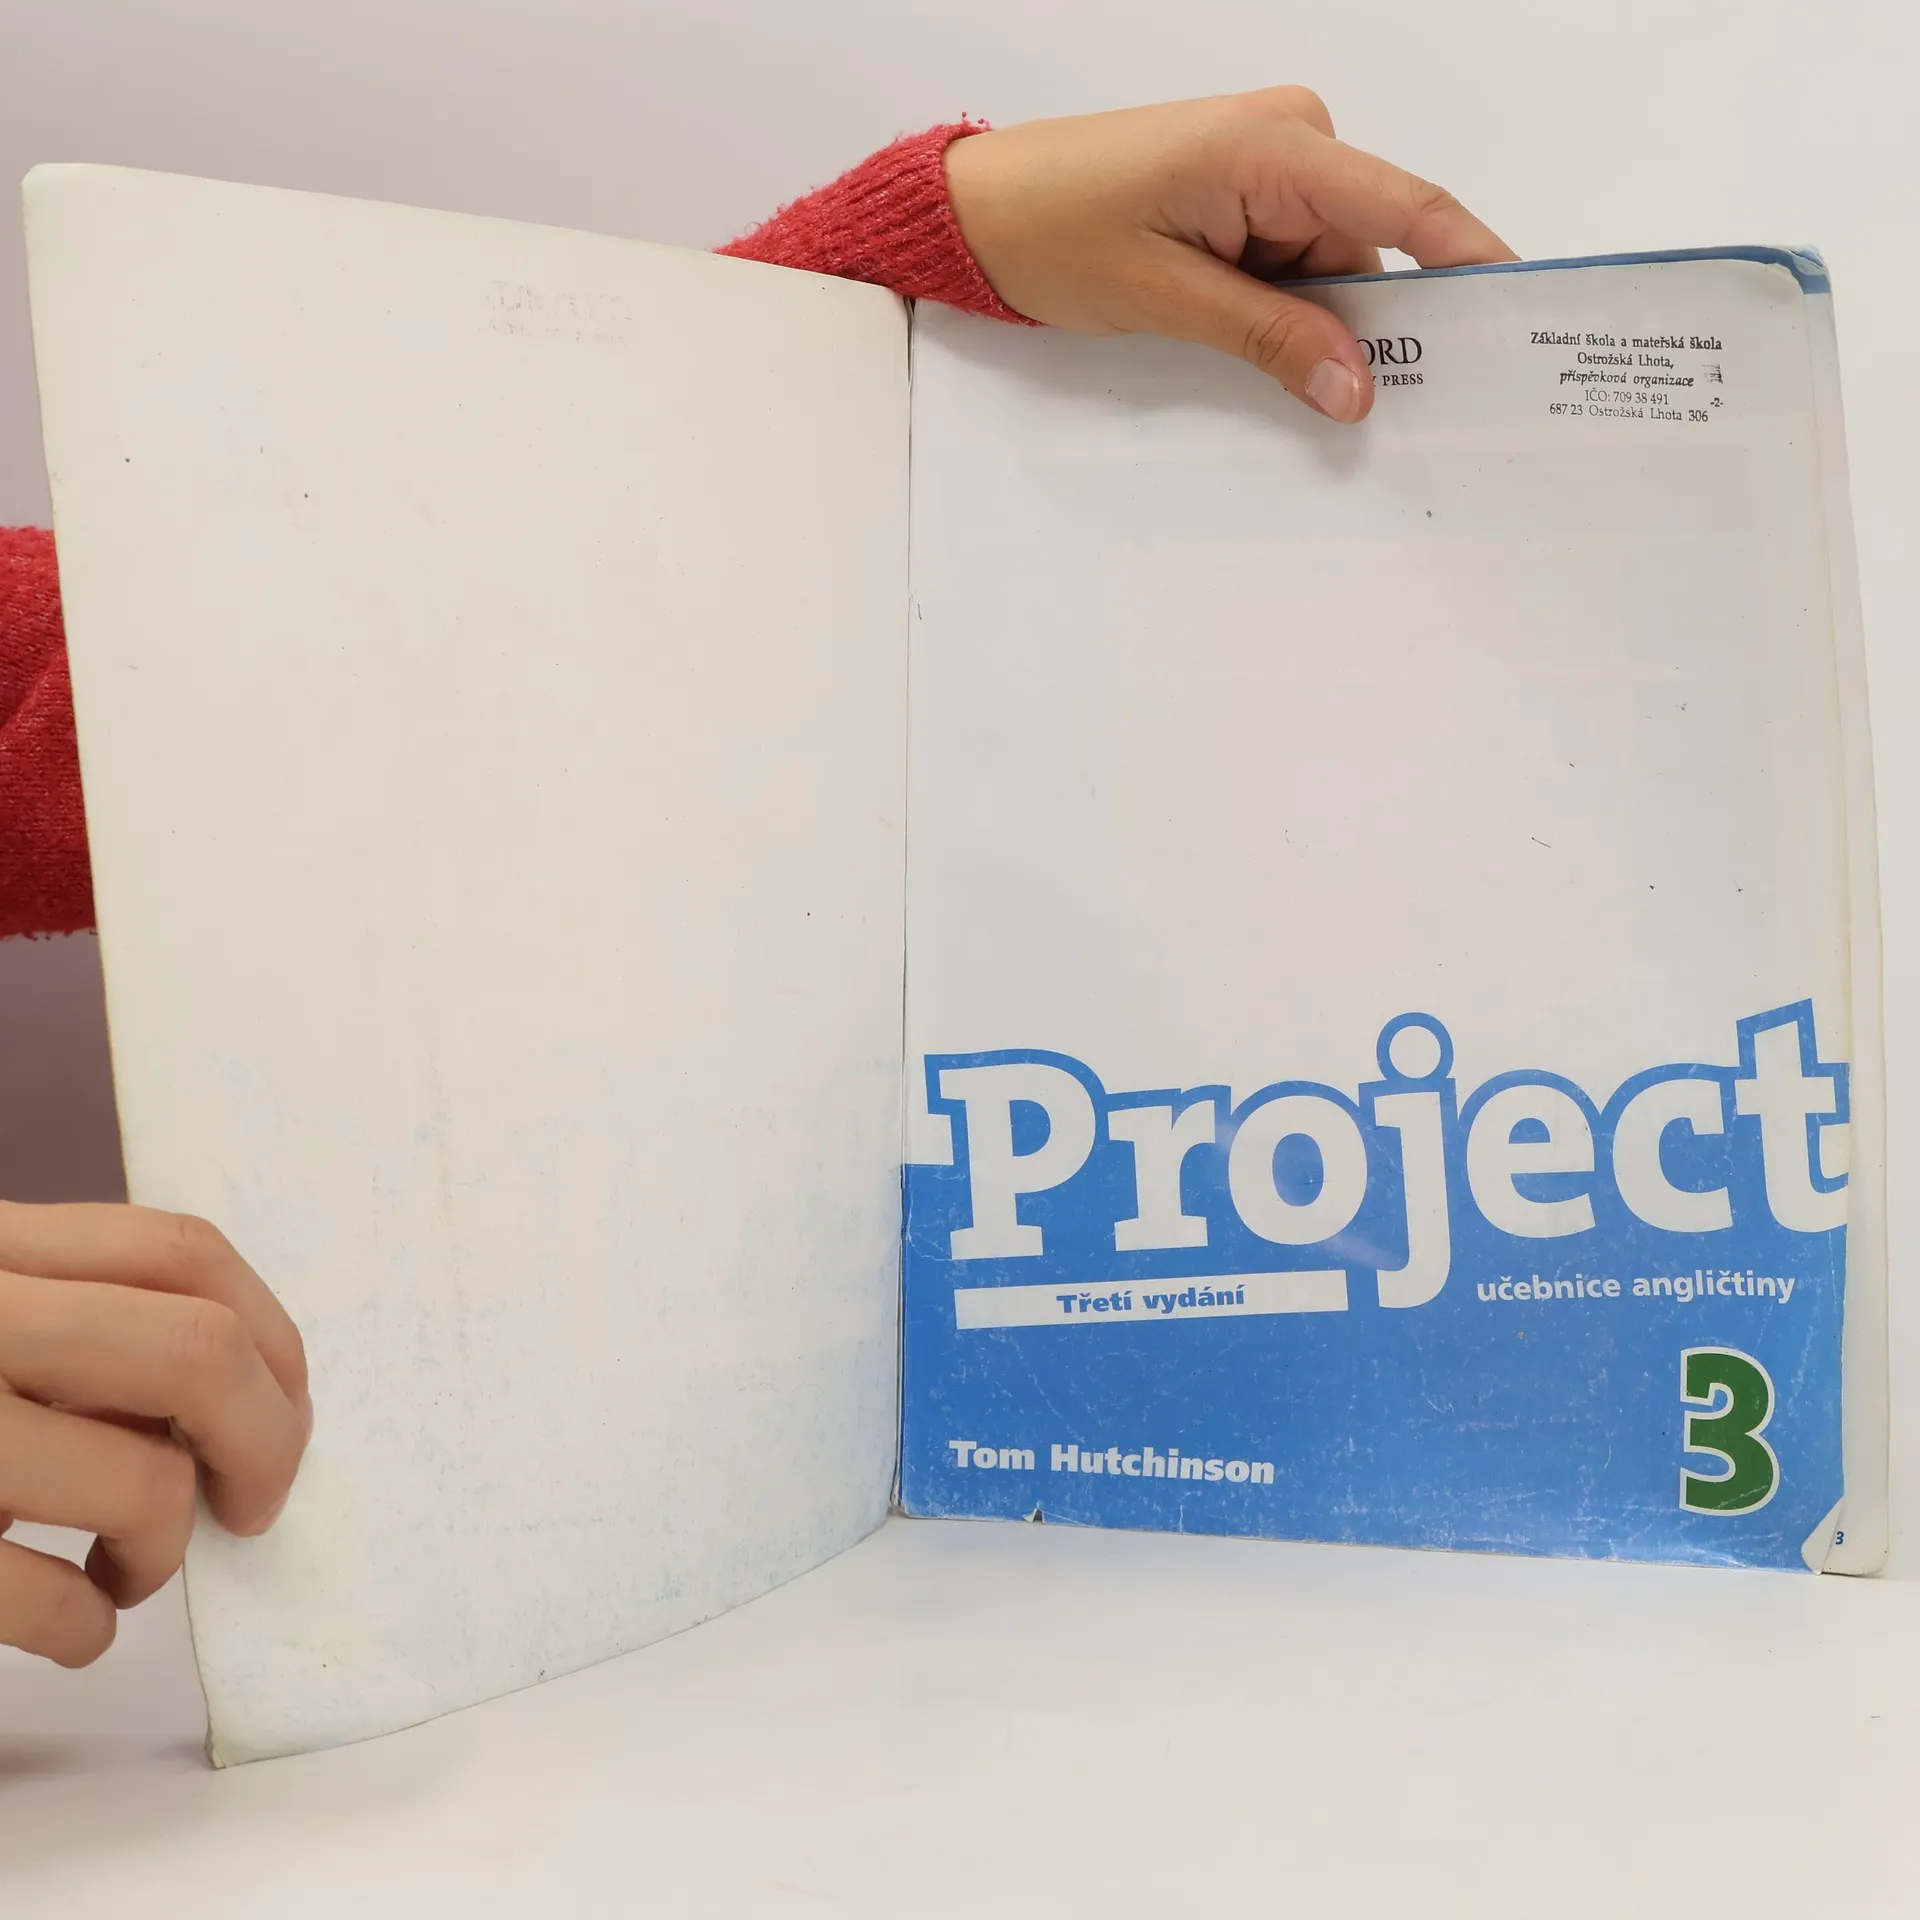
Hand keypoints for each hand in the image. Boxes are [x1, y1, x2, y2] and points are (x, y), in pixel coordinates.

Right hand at [0, 1202, 308, 1666]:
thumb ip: (69, 1318)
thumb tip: (246, 1388)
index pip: (180, 1251)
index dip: (271, 1334)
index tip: (283, 1406)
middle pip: (194, 1352)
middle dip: (266, 1438)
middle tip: (255, 1501)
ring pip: (140, 1479)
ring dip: (166, 1544)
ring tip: (129, 1568)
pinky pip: (43, 1598)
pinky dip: (88, 1627)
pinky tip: (71, 1625)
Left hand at [944, 88, 1515, 422]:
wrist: (977, 210)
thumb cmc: (1052, 231)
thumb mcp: (1166, 298)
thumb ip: (1269, 340)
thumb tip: (1357, 389)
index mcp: (1273, 145)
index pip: (1404, 206)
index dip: (1472, 263)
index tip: (1523, 318)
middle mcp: (1289, 138)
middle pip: (1369, 251)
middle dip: (1365, 329)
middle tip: (1371, 415)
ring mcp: (1269, 163)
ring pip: (1331, 267)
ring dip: (1310, 326)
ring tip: (1263, 374)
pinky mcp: (1246, 191)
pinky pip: (1296, 262)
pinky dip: (1285, 311)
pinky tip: (1255, 348)